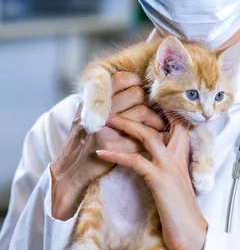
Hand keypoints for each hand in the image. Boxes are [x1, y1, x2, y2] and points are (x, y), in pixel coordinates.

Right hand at [50, 72, 164, 220]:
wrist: (70, 170)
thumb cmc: (82, 140)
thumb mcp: (86, 114)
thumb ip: (104, 100)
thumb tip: (134, 86)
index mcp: (93, 101)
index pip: (120, 79)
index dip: (136, 81)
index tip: (144, 88)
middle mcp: (99, 111)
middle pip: (136, 94)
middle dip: (150, 101)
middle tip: (155, 108)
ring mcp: (106, 129)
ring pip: (142, 112)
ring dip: (156, 118)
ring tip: (159, 124)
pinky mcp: (113, 147)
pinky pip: (141, 135)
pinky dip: (153, 136)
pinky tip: (156, 138)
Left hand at [96, 116, 207, 249]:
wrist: (194, 237)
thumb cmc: (180, 215)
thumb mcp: (173, 187)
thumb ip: (165, 171)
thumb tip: (147, 163)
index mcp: (181, 158)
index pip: (176, 124)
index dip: (160, 111)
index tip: (139, 103)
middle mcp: (177, 157)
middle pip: (161, 123)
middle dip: (139, 110)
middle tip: (118, 105)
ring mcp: (170, 167)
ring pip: (148, 135)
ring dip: (126, 125)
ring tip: (107, 119)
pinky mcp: (160, 180)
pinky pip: (136, 160)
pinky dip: (117, 154)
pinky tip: (101, 153)